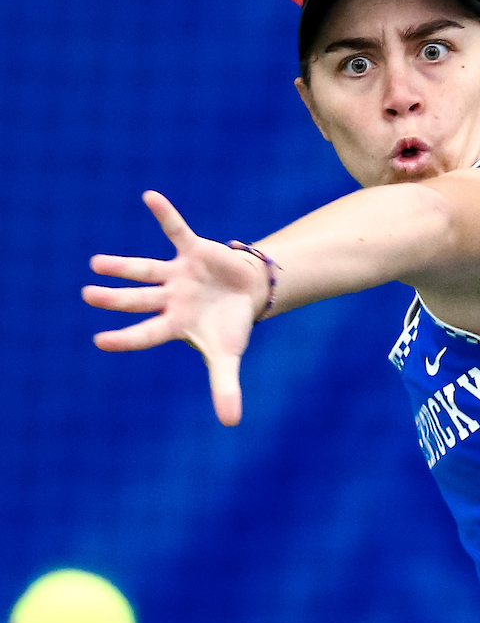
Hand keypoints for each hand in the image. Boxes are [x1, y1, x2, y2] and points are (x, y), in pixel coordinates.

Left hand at [82, 191, 267, 425]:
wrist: (248, 292)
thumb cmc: (229, 326)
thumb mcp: (227, 357)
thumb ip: (224, 387)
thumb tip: (231, 425)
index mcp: (173, 324)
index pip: (145, 333)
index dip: (125, 337)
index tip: (99, 340)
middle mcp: (168, 298)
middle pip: (137, 299)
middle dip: (115, 298)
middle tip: (87, 295)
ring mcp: (177, 274)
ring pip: (145, 269)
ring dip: (122, 267)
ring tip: (96, 264)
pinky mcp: (193, 250)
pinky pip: (176, 230)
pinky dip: (165, 215)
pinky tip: (150, 197)